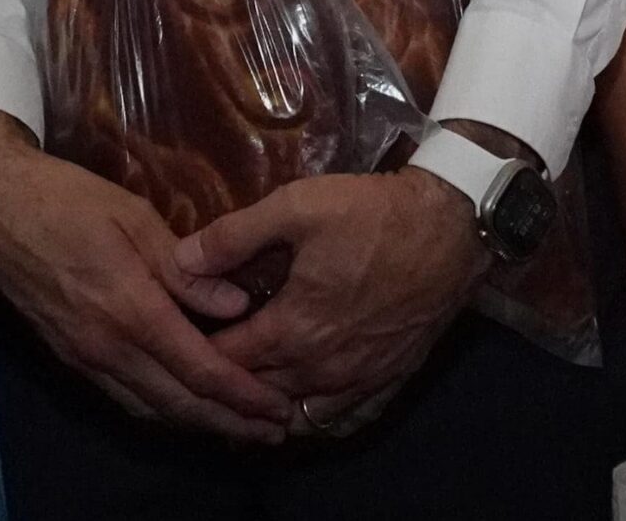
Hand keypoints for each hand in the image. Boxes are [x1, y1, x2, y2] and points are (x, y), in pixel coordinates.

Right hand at [0, 110, 295, 442]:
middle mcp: (108, 346)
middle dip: (230, 423)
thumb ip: (184, 271)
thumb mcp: (134, 217)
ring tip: (237, 426)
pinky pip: (123, 397)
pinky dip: (160, 409)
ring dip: (197, 423)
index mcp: (131, 309)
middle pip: (179, 404)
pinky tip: (181, 404)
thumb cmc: (68, 199)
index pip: (199, 370)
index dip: (243, 396)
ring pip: (150, 409)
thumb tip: (236, 308)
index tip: (279, 408)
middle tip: (274, 432)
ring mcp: (85, 356)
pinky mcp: (69, 355)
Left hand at [177, 167, 483, 429]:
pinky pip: (339, 418)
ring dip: (265, 403)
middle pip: (256, 394)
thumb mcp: (296, 207)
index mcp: (293, 331)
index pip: (223, 362)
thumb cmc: (371, 214)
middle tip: (199, 359)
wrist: (451, 228)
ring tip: (242, 383)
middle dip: (224, 381)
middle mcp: (322, 370)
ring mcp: (358, 381)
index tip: (174, 336)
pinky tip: (296, 399)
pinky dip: (310, 414)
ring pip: (295, 414)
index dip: (194, 352)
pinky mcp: (388, 380)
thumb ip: (232, 237)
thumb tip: (177, 261)